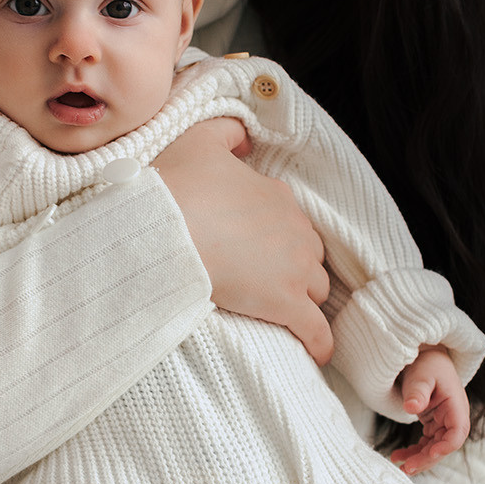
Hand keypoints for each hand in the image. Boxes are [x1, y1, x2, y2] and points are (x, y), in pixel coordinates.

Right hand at [152, 117, 332, 363]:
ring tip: (288, 316)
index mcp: (277, 196)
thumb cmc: (177, 185)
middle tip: (268, 282)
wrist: (165, 227)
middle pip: (309, 256)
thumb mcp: (199, 140)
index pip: (291, 221)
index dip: (277, 236)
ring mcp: (294, 269)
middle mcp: (295, 231)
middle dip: (295, 268)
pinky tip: (317, 352)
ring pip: (316, 289)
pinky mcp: (286, 303)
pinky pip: (316, 330)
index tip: (257, 247)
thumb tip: (246, 136)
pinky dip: (320, 341)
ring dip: (306, 301)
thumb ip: (227, 131)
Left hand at [390, 348, 469, 474]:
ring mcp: (444, 423)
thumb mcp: (422, 375)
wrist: (427, 359)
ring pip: (435, 448)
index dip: (446, 446)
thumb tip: (411, 407)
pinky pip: (426, 444)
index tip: (430, 453)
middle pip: (444, 446)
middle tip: (407, 468)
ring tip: (400, 467)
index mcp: (456, 406)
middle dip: (427, 459)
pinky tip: (398, 456)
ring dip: (419, 459)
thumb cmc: (427, 365)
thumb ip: (418, 391)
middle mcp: (453, 417)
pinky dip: (414, 452)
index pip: (457, 432)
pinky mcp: (434, 425)